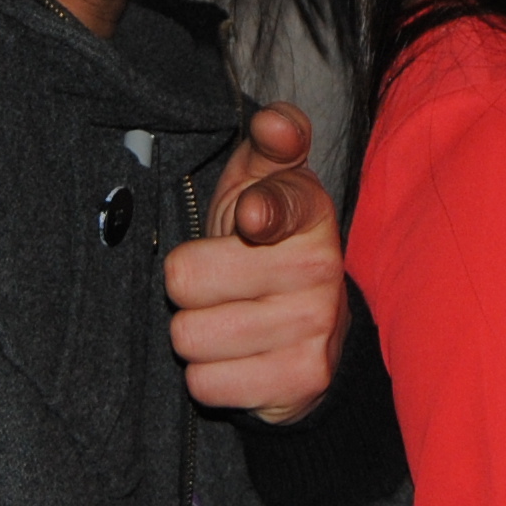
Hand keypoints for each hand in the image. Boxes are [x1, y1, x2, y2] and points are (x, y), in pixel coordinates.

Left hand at [169, 105, 346, 421]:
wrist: (311, 328)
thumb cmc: (266, 243)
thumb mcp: (263, 181)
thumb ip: (270, 139)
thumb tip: (274, 121)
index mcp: (307, 210)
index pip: (272, 204)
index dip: (256, 213)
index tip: (253, 221)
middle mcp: (320, 268)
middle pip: (185, 280)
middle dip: (187, 286)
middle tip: (217, 284)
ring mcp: (315, 327)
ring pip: (190, 336)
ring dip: (196, 334)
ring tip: (227, 321)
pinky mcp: (302, 380)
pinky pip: (206, 383)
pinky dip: (210, 377)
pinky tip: (237, 359)